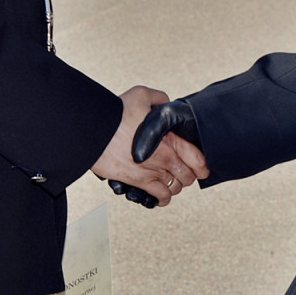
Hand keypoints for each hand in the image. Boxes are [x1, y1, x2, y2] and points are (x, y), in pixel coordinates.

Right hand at [93, 87, 206, 206]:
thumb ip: (159, 98)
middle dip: (188, 175)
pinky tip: (162, 196)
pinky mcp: (137, 181)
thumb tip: (166, 102)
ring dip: (176, 186)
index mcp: (169, 138)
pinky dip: (163, 199)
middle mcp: (163, 158)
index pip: (197, 158)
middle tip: (185, 173)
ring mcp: (151, 172)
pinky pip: (159, 197)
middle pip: (188, 176)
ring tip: (172, 182)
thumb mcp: (141, 95)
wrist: (93, 131)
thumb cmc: (115, 114)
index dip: (202, 165)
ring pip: (175, 188)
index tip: (202, 167)